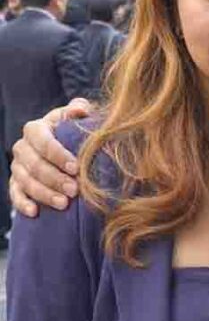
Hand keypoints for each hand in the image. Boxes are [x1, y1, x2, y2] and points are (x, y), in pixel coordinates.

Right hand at [10, 99, 91, 216]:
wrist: (64, 148)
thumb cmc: (74, 132)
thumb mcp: (77, 118)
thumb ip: (80, 110)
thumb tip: (81, 108)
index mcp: (36, 129)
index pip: (42, 140)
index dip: (58, 154)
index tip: (76, 167)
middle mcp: (22, 147)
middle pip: (34, 164)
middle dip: (54, 178)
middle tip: (74, 190)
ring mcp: (17, 167)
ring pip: (25, 181)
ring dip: (44, 193)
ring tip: (64, 204)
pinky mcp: (16, 184)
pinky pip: (15, 194)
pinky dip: (23, 204)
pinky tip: (35, 212)